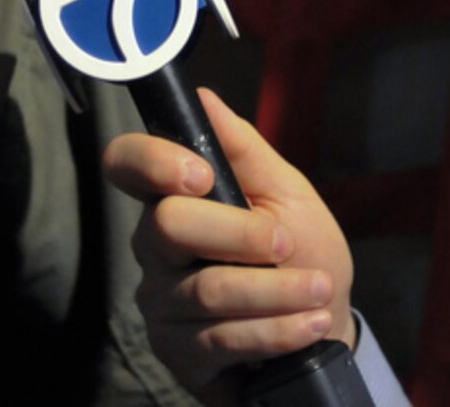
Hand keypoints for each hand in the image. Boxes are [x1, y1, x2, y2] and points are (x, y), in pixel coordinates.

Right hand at [103, 88, 356, 397]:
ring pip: (206, 290)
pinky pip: (221, 339)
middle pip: (168, 227)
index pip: (126, 164)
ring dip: (275, 290)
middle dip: (240, 235)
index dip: (151, 162)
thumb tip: (203, 95)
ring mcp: (163, 305)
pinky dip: (275, 329)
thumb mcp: (288, 194)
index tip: (200, 174)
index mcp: (175, 197)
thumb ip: (245, 149)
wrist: (323, 326)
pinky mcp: (180, 354)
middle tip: (286, 241)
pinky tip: (308, 324)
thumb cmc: (302, 251)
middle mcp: (155, 250)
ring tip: (319, 290)